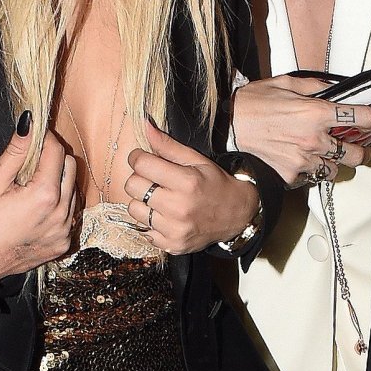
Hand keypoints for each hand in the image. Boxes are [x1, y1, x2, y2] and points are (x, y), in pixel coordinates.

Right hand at [0, 118, 77, 279]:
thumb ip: (16, 150)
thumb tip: (30, 122)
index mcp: (44, 195)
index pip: (56, 151)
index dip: (45, 140)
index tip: (36, 138)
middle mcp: (61, 213)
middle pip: (71, 167)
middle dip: (54, 159)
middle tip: (32, 164)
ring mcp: (65, 230)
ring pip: (74, 191)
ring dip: (60, 183)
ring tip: (34, 188)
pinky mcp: (64, 243)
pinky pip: (71, 214)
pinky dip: (61, 205)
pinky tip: (40, 208)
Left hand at [123, 121, 259, 253]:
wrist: (237, 216)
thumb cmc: (215, 184)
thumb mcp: (197, 160)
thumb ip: (168, 145)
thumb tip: (144, 125)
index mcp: (186, 182)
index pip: (141, 165)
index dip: (137, 157)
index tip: (142, 158)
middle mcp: (179, 207)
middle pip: (133, 186)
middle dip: (139, 178)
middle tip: (152, 178)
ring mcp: (174, 229)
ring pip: (133, 209)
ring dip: (141, 201)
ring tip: (158, 198)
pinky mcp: (171, 245)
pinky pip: (143, 229)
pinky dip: (150, 221)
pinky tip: (164, 215)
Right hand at [231, 76, 370, 185]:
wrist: (226, 126)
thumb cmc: (252, 103)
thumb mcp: (285, 84)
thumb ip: (314, 86)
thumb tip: (334, 89)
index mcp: (316, 113)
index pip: (360, 117)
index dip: (369, 117)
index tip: (368, 119)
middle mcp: (314, 140)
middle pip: (356, 155)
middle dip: (362, 152)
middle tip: (360, 149)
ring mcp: (303, 160)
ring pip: (335, 171)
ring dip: (334, 164)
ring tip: (326, 156)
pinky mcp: (290, 175)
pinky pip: (310, 177)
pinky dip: (309, 171)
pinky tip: (302, 161)